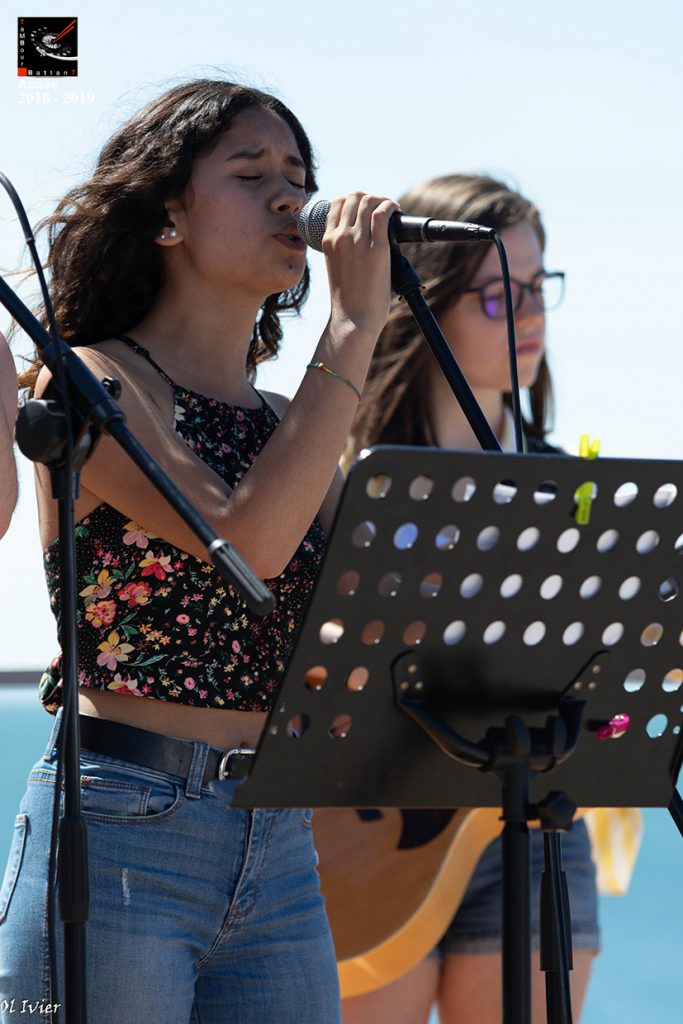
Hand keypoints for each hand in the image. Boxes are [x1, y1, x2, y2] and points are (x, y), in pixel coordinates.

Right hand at [322, 191, 398, 337]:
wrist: (353, 319)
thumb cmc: (348, 300)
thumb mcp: (337, 267)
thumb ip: (343, 251)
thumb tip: (362, 242)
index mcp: (328, 241)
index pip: (338, 203)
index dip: (354, 200)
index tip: (366, 208)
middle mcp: (340, 237)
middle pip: (354, 197)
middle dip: (370, 197)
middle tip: (381, 208)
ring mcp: (358, 241)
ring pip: (368, 201)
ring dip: (382, 200)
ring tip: (391, 209)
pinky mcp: (377, 249)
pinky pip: (382, 214)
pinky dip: (390, 206)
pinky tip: (396, 210)